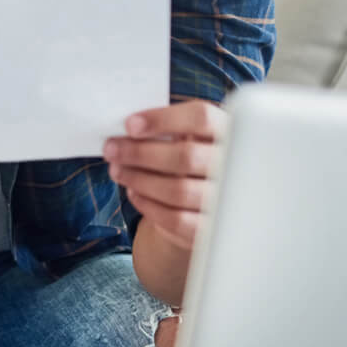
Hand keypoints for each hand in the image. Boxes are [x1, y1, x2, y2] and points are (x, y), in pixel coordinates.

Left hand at [104, 100, 225, 250]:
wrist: (209, 201)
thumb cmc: (190, 158)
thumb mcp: (187, 136)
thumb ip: (166, 130)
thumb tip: (124, 132)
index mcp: (228, 132)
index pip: (202, 118)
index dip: (163, 119)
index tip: (129, 125)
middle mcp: (235, 165)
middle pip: (186, 156)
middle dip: (139, 153)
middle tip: (111, 149)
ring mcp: (227, 200)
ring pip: (177, 190)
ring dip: (138, 179)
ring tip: (117, 170)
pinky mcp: (212, 229)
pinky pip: (175, 219)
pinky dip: (147, 204)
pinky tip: (133, 192)